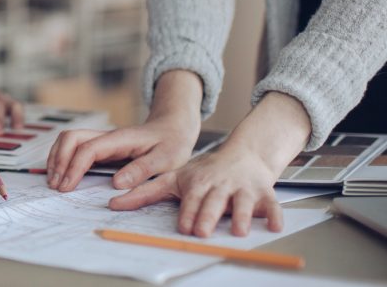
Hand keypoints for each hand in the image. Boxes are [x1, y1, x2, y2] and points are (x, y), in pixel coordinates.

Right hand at [47, 116, 198, 191]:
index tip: (66, 187)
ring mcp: (101, 140)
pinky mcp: (101, 147)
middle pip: (70, 138)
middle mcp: (106, 136)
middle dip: (59, 160)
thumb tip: (117, 183)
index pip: (88, 149)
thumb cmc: (171, 144)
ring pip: (68, 140)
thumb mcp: (165, 159)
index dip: (74, 167)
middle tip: (56, 185)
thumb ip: (142, 170)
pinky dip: (63, 158)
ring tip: (54, 181)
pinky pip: (74, 147)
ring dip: (57, 158)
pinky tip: (62, 173)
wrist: (173, 128)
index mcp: (119, 139)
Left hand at [109, 143, 283, 237]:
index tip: (184, 226)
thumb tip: (112, 205)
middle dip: (208, 215)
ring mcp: (243, 188)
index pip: (192, 197)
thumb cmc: (204, 173)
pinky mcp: (265, 193)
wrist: (244, 154)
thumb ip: (145, 192)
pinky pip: (272, 204)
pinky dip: (275, 214)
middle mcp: (220, 184)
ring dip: (241, 216)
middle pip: (214, 201)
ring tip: (238, 231)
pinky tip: (274, 224)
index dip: (189, 211)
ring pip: (243, 203)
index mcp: (198, 182)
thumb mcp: (174, 178)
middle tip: (202, 231)